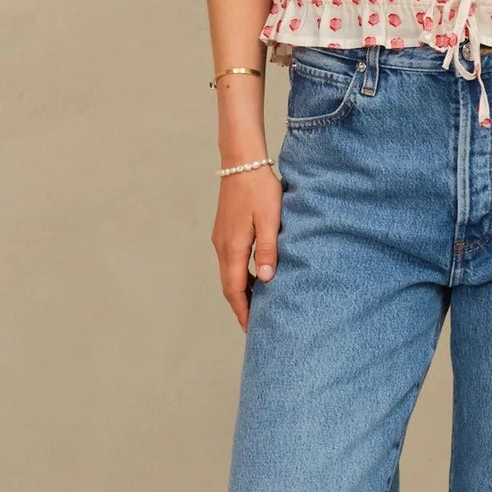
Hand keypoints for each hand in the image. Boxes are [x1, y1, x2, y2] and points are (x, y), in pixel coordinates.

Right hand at [212, 163, 282, 330]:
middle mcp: (222, 246)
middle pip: (230, 286)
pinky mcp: (225, 231)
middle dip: (242, 307)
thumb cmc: (260, 189)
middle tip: (256, 326)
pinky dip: (241, 276)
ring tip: (259, 306)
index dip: (244, 311)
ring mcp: (221, 238)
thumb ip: (268, 250)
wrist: (242, 162)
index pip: (235, 290)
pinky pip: (231, 262)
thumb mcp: (271, 219)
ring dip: (242, 292)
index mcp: (233, 247)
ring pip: (230, 274)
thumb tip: (267, 279)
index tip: (253, 329)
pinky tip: (256, 278)